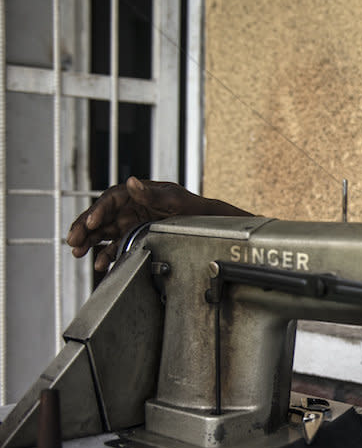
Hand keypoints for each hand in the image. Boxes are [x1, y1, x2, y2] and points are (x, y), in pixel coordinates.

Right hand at [67, 177, 225, 270]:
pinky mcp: (132, 237)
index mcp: (135, 193)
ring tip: (77, 253)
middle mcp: (128, 208)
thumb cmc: (190, 206)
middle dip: (84, 228)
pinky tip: (100, 264)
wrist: (203, 222)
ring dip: (88, 242)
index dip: (98, 211)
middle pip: (100, 217)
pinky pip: (115, 246)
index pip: (110, 200)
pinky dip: (107, 255)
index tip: (92, 222)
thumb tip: (132, 182)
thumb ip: (151, 194)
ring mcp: (128, 223)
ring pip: (102, 233)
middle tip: (72, 241)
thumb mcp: (173, 199)